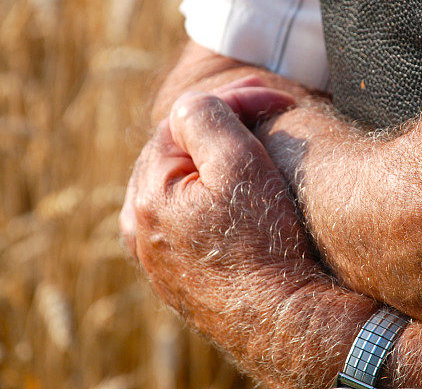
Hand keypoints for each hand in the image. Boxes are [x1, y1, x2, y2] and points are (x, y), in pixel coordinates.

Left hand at [120, 81, 374, 388]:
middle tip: (269, 110)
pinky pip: (187, 219)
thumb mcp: (239, 163)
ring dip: (215, 159)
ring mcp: (156, 257)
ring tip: (256, 146)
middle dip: (222, 127)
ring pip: (180, 184)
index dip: (234, 102)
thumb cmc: (265, 241)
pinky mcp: (177, 277)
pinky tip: (241, 195)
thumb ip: (205, 117)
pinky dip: (212, 196)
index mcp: (147, 194)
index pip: (184, 122)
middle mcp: (139, 227)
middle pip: (178, 152)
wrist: (283, 321)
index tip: (276, 99)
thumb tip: (190, 105)